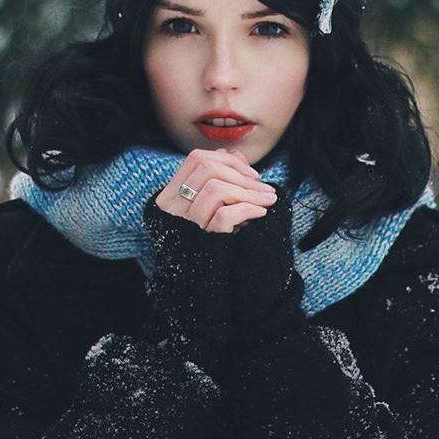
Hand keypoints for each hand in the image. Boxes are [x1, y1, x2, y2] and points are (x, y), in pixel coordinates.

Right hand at [155, 148, 277, 232]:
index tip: (250, 173)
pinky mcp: (201, 241)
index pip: (195, 159)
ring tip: (268, 200)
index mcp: (170, 195)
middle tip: (265, 187)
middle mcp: (172, 207)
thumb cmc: (209, 240)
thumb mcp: (209, 207)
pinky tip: (261, 213)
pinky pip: (225, 215)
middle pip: (207, 168)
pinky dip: (248, 209)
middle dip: (242, 173)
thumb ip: (219, 179)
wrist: (201, 284)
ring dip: (249, 191)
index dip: (226, 159)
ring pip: (216, 188)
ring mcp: (185, 224)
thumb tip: (234, 153)